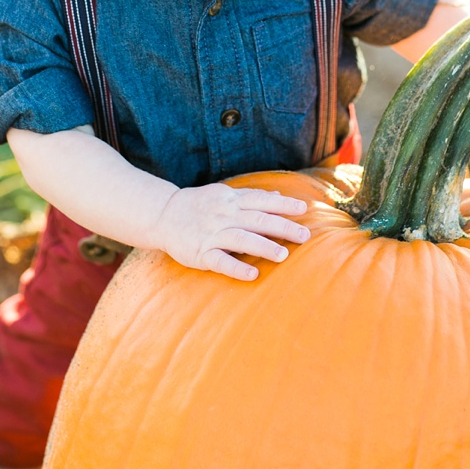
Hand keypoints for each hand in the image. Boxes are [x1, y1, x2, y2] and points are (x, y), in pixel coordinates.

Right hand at [156, 184, 309, 281]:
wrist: (164, 215)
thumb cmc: (201, 205)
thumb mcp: (225, 195)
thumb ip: (251, 197)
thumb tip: (279, 194)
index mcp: (231, 201)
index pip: (261, 200)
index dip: (282, 204)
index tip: (303, 209)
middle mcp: (224, 216)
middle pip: (256, 220)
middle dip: (281, 227)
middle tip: (305, 235)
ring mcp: (212, 234)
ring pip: (241, 239)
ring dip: (263, 246)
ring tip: (283, 255)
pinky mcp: (201, 253)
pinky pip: (220, 261)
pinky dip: (236, 267)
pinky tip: (252, 274)